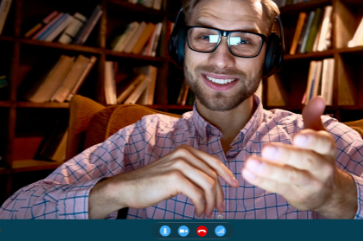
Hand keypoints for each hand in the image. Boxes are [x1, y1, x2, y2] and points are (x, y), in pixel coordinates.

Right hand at [88, 144, 238, 218]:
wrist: (128, 187)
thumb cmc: (151, 182)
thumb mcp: (174, 170)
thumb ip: (191, 171)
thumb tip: (213, 182)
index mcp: (184, 150)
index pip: (213, 161)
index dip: (226, 174)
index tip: (234, 186)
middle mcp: (183, 154)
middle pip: (213, 175)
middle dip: (220, 194)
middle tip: (220, 209)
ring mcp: (179, 164)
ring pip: (209, 185)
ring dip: (212, 202)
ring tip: (207, 212)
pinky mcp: (175, 178)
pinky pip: (198, 194)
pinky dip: (201, 206)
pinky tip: (198, 212)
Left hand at [242, 97, 356, 217]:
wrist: (328, 193)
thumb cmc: (317, 156)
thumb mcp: (319, 136)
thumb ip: (314, 116)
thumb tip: (318, 98)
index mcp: (327, 149)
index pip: (323, 144)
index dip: (312, 140)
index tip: (297, 136)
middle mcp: (322, 167)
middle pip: (306, 161)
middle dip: (286, 155)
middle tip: (266, 149)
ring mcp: (310, 183)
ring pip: (291, 177)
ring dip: (269, 170)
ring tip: (250, 162)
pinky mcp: (296, 195)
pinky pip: (278, 188)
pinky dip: (262, 181)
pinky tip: (247, 173)